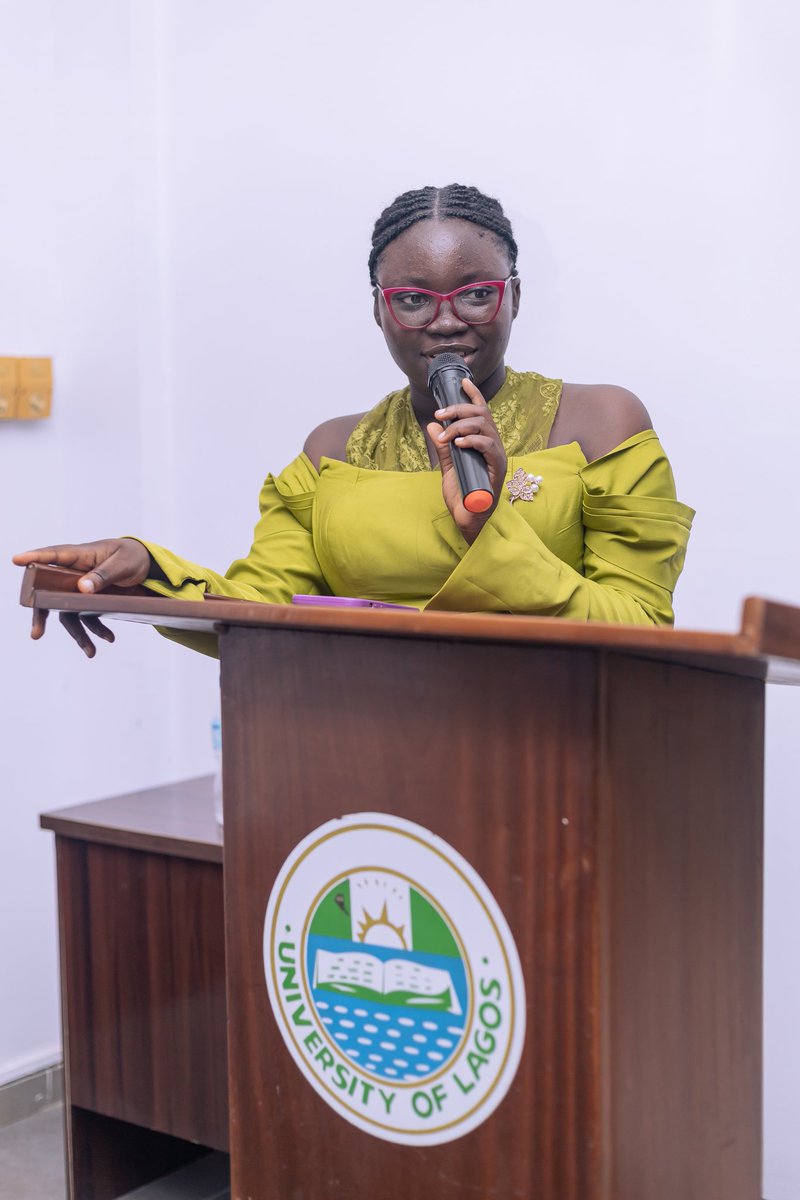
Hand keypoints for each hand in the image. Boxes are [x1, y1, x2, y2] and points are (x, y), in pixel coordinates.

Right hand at [12, 538, 151, 656]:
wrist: (145, 564)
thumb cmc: (130, 556)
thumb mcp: (122, 564)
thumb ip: (103, 575)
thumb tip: (82, 588)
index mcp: (80, 555)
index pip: (53, 555)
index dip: (34, 557)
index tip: (16, 560)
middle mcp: (73, 573)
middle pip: (49, 592)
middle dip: (42, 615)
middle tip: (36, 634)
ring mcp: (78, 588)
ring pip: (68, 612)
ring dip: (78, 634)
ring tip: (91, 653)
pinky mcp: (88, 600)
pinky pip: (85, 617)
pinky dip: (95, 631)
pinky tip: (109, 639)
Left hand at [426, 378, 506, 543]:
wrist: (467, 519)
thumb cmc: (462, 495)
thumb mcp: (448, 467)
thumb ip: (442, 447)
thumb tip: (432, 425)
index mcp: (483, 443)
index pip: (482, 413)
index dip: (474, 395)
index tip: (462, 382)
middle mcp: (492, 446)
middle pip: (482, 414)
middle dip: (460, 408)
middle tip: (440, 412)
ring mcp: (496, 456)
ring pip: (485, 426)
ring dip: (462, 425)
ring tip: (445, 434)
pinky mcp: (497, 468)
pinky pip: (488, 446)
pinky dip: (472, 441)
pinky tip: (458, 443)